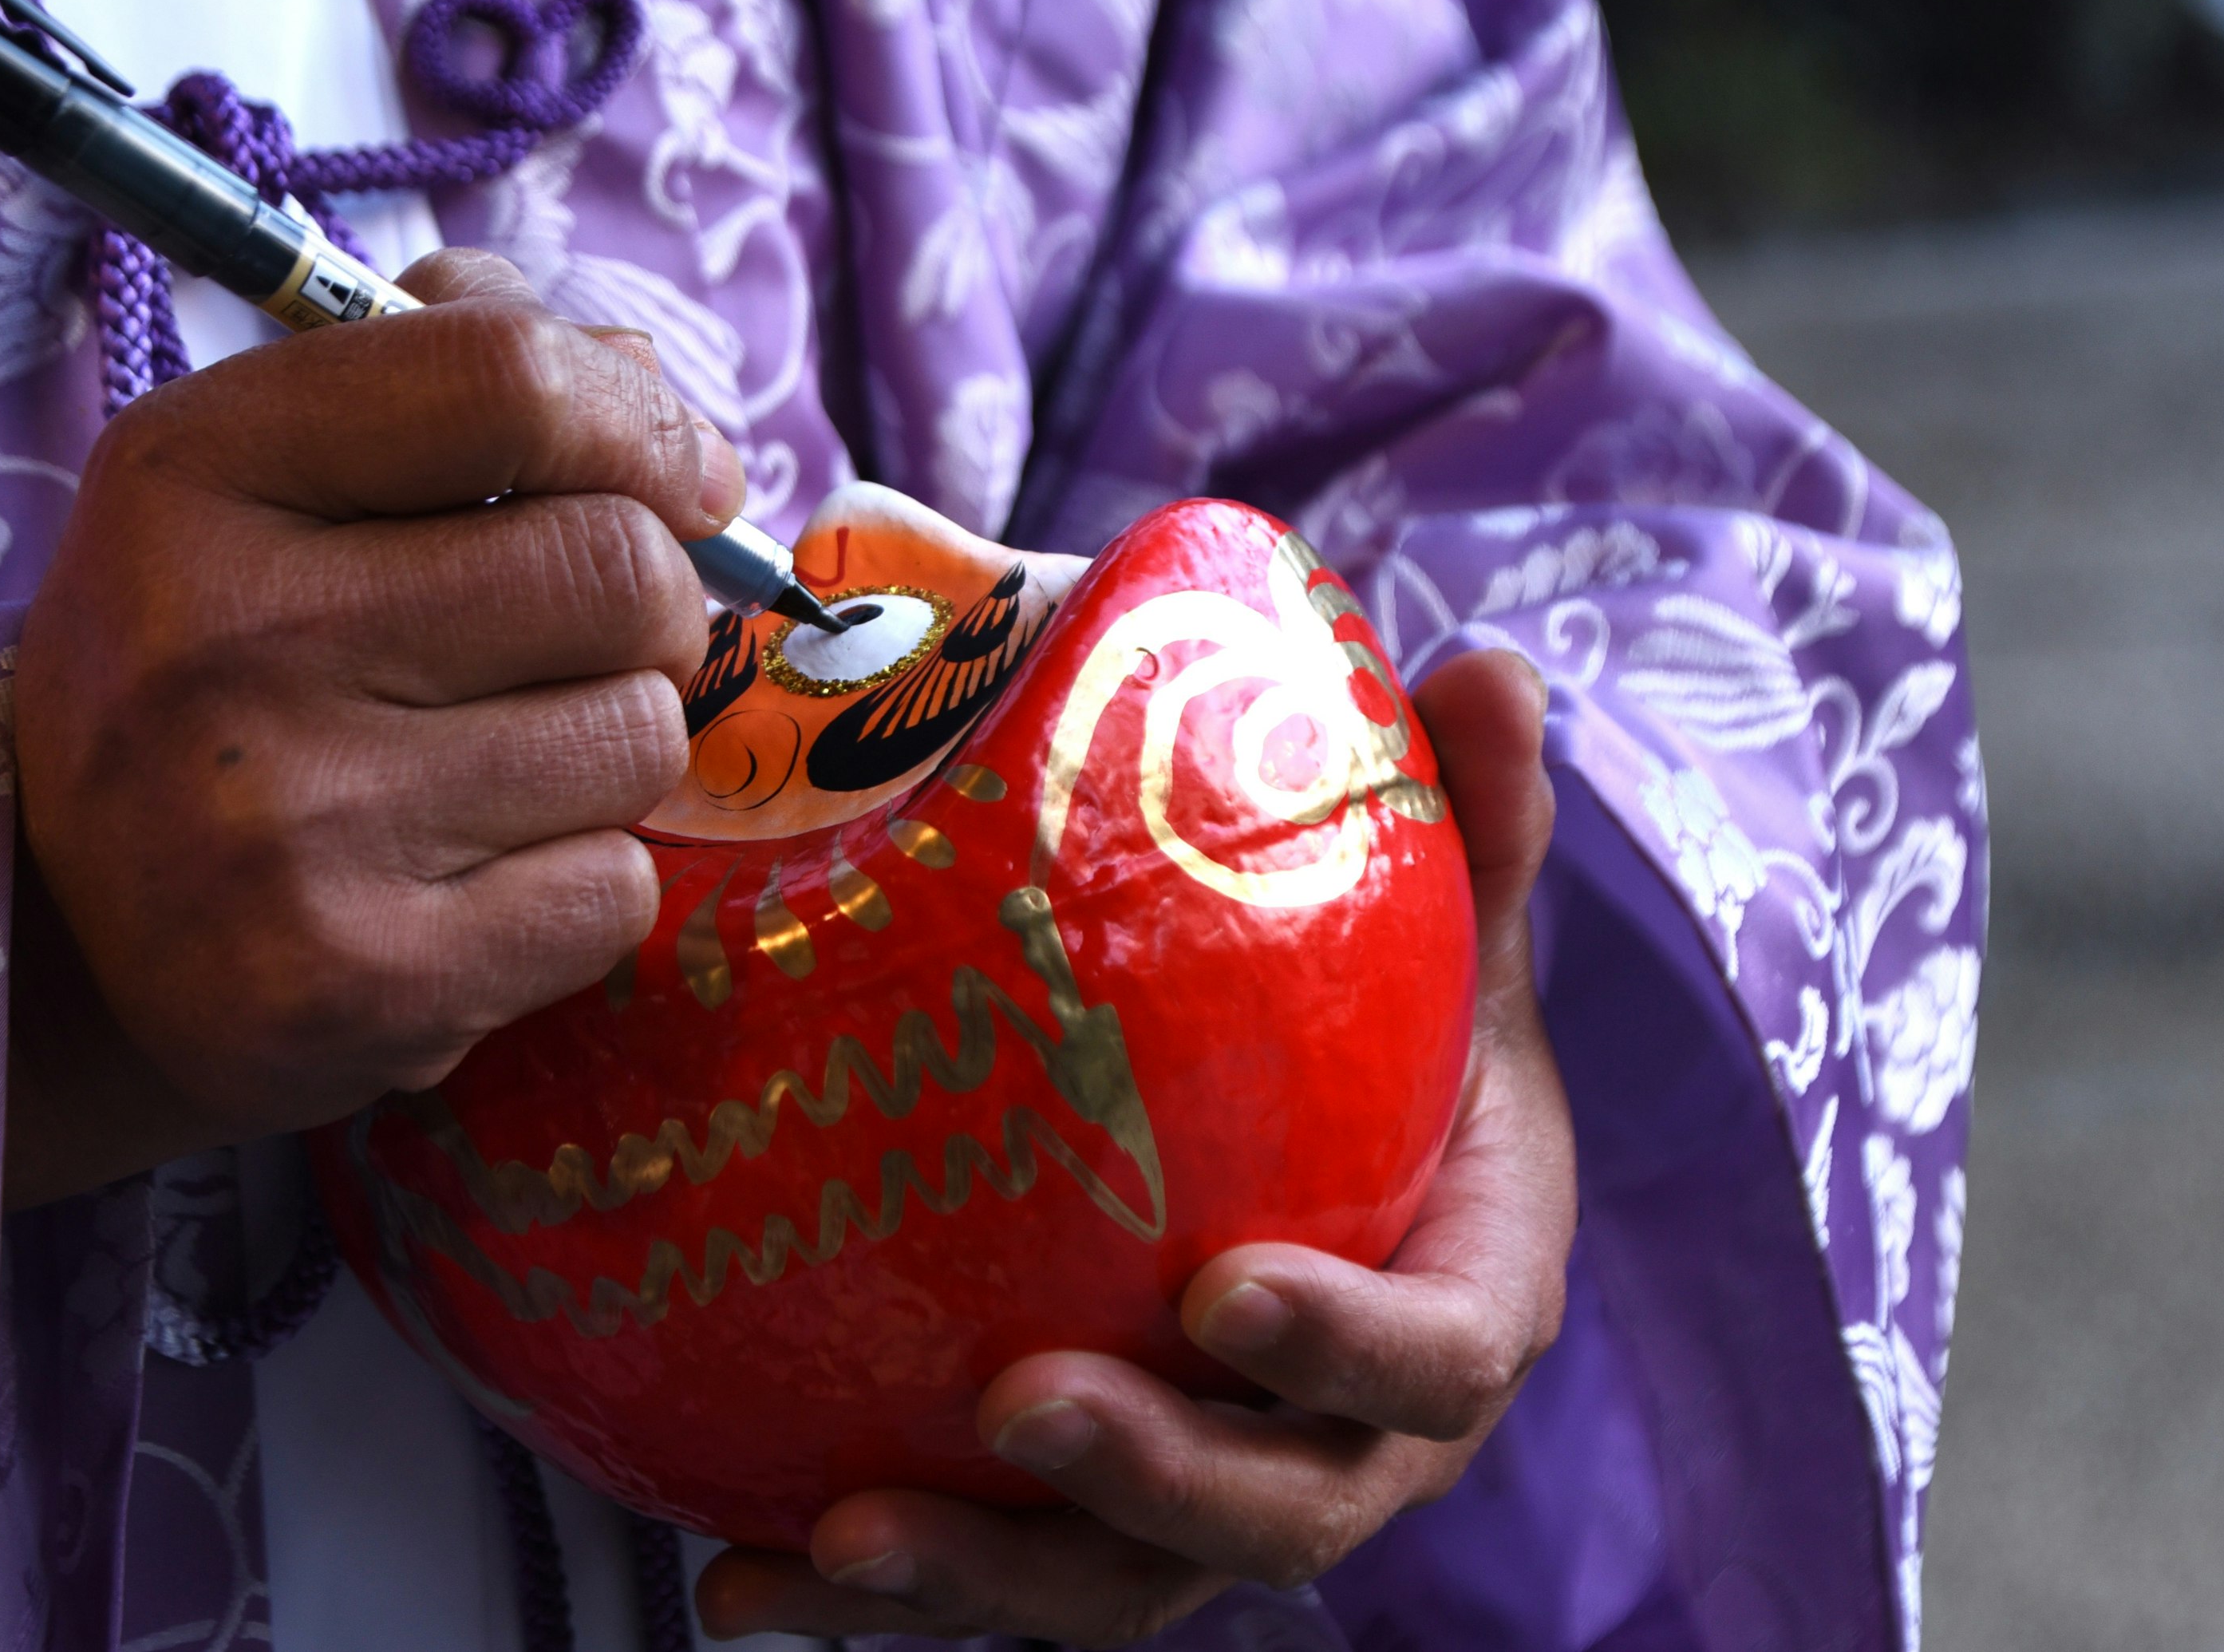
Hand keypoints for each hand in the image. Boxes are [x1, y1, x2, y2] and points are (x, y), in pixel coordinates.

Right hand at [3, 252, 743, 1207]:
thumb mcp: (261, 478)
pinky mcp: (368, 983)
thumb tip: (649, 373)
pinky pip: (616, 891)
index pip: (505, 379)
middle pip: (617, 567)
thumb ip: (442, 376)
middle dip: (647, 604)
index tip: (684, 476)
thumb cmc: (213, 667)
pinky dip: (580, 884)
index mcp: (190, 474)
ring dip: (610, 745)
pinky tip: (470, 881)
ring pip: (638, 735)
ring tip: (493, 766)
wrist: (68, 948)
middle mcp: (225, 645)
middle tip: (580, 642)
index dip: (642, 419)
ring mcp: (292, 829)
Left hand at [694, 648, 1572, 1644]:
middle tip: (1016, 1403)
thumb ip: (1474, 827)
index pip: (1435, 1360)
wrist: (1362, 1176)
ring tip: (838, 1532)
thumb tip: (1488, 664)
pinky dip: (867, 1598)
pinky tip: (736, 1582)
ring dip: (980, 1573)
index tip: (1228, 1290)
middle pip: (1273, 1513)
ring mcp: (1213, 1504)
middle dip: (1148, 1480)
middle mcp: (1347, 1443)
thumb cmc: (1401, 1055)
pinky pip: (994, 1580)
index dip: (1346, 1348)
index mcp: (1458, 1311)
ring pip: (1116, 1584)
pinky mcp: (1094, 1529)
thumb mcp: (1453, 943)